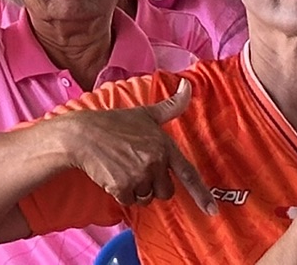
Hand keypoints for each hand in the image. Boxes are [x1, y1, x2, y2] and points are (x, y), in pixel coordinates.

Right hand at [57, 84, 216, 210]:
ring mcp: (138, 175)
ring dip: (137, 189)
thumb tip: (188, 85)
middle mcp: (154, 161)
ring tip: (123, 168)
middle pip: (166, 191)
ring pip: (147, 198)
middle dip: (155, 185)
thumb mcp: (145, 113)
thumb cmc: (115, 123)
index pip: (188, 173)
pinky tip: (113, 175)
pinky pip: (130, 201)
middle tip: (138, 167)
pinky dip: (122, 193)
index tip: (212, 211)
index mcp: (164, 145)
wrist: (83, 134)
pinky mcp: (122, 187)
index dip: (202, 194)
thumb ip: (171, 106)